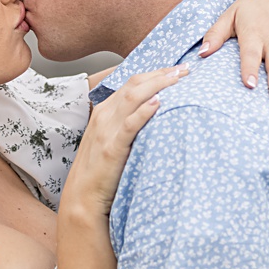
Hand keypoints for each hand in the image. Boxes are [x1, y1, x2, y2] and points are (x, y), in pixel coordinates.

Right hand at [64, 68, 186, 215]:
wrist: (83, 198)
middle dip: (161, 74)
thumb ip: (127, 127)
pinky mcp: (111, 149)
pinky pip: (129, 125)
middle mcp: (104, 116)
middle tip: (185, 70)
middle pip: (134, 85)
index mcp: (105, 112)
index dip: (155, 74)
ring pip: (132, 98)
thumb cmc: (102, 174)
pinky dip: (143, 112)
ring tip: (178, 79)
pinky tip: (159, 103)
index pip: (132, 84)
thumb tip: (154, 118)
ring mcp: (107, 131)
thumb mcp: (113, 142)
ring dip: (157, 85)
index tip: (177, 70)